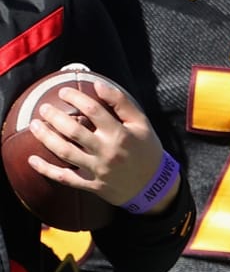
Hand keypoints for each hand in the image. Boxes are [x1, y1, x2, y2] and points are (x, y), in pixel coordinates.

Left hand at [28, 81, 171, 212]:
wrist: (155, 185)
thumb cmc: (147, 150)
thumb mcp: (142, 124)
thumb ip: (122, 103)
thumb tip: (98, 85)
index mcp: (121, 134)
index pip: (94, 110)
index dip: (76, 98)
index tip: (64, 92)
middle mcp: (107, 151)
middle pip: (74, 131)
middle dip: (55, 117)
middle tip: (44, 108)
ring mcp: (98, 170)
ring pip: (65, 152)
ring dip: (46, 138)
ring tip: (34, 125)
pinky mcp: (92, 184)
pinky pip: (65, 178)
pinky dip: (47, 170)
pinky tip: (32, 160)